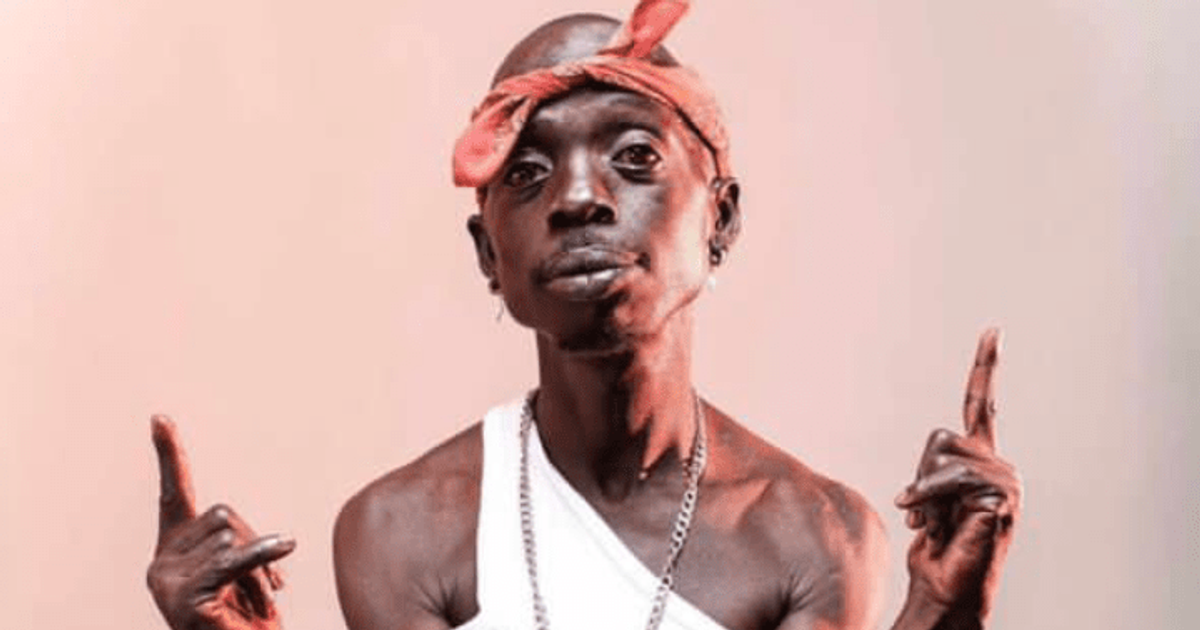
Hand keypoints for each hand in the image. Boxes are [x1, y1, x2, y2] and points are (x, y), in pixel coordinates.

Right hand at [146, 415, 295, 629]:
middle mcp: (162, 561)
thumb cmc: (245, 624)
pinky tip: (285, 547)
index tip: (160, 418)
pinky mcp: (186, 598)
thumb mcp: (246, 573)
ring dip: (262, 567)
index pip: (173, 494)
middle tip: (273, 584)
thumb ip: (242, 542)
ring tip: (262, 602)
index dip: (170, 455)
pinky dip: (263, 553)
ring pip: (233, 536)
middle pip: (224, 513)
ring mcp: (168, 581)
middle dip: (258, 540)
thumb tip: (265, 536)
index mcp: (174, 549)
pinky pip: (234, 560)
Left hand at [894, 329, 1021, 623]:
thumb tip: (918, 485)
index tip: (994, 330)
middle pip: (940, 436)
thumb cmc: (936, 546)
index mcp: (980, 458)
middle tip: (921, 510)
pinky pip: (952, 479)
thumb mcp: (925, 499)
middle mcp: (998, 464)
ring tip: (932, 522)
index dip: (986, 367)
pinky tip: (936, 524)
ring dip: (923, 492)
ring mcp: (1005, 481)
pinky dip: (930, 499)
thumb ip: (930, 473)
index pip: (982, 405)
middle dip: (920, 474)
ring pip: (943, 456)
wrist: (945, 585)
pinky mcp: (1003, 497)